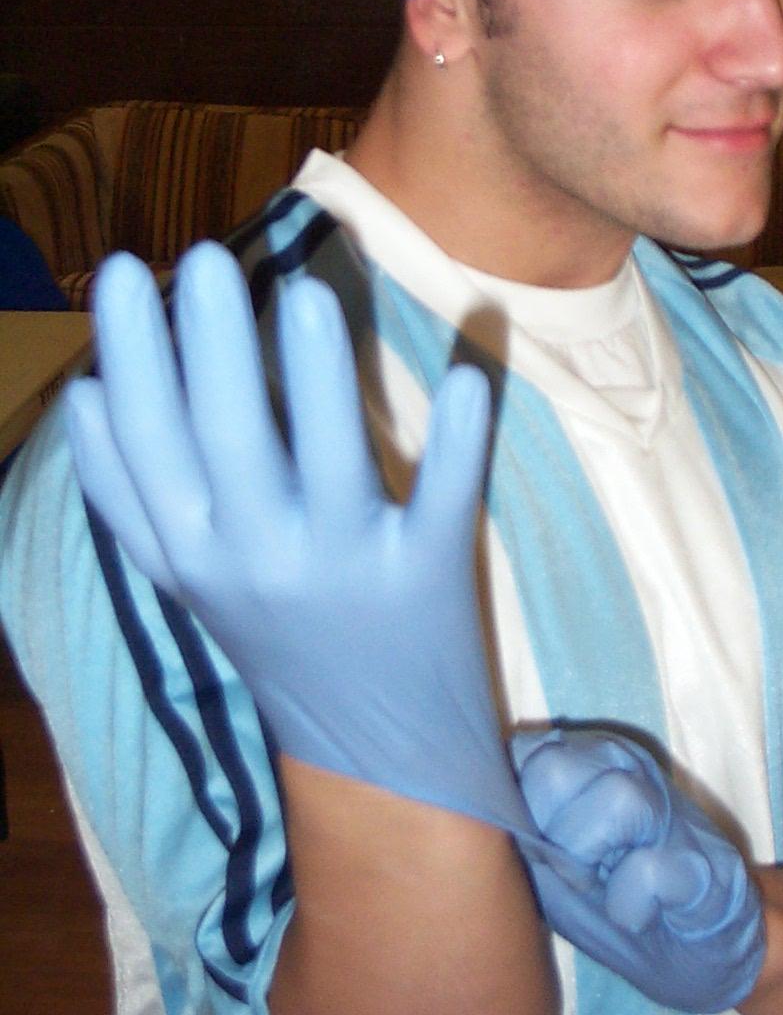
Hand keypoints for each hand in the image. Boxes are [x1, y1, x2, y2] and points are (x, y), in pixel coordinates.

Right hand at [66, 241, 530, 834]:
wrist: (376, 756)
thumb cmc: (275, 636)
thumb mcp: (187, 579)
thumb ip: (131, 498)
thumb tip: (84, 395)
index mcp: (194, 553)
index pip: (147, 443)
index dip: (132, 355)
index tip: (123, 271)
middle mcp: (258, 561)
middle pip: (226, 439)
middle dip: (212, 345)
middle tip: (208, 258)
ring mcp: (347, 570)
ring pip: (327, 461)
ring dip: (317, 377)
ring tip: (307, 290)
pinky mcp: (430, 575)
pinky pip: (443, 499)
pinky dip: (456, 441)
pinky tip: (465, 377)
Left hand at [511, 727, 765, 1013]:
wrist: (711, 949)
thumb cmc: (625, 904)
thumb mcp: (563, 871)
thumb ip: (529, 833)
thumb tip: (479, 810)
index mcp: (588, 767)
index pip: (524, 755)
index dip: (516, 807)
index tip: (537, 849)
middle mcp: (628, 772)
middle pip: (554, 769)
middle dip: (550, 830)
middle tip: (573, 870)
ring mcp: (670, 812)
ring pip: (613, 800)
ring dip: (592, 862)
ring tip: (604, 889)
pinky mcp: (704, 863)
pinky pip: (648, 870)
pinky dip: (630, 906)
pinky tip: (637, 916)